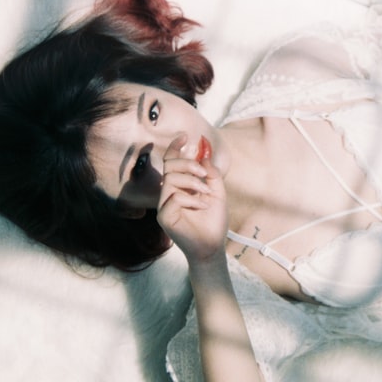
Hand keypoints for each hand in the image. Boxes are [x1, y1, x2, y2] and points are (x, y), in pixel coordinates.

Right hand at [156, 135, 227, 263]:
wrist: (213, 245)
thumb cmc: (213, 221)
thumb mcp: (217, 192)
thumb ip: (211, 172)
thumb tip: (204, 151)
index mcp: (180, 186)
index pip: (171, 162)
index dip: (175, 147)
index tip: (185, 136)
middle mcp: (169, 193)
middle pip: (169, 166)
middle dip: (188, 164)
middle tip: (203, 173)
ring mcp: (164, 205)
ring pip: (171, 179)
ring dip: (193, 182)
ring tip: (206, 193)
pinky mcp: (164, 217)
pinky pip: (173, 198)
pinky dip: (190, 199)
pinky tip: (201, 207)